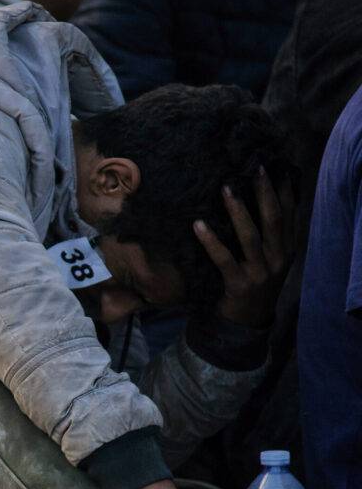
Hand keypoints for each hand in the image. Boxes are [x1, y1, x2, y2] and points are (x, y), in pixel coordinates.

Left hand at [194, 166, 295, 327]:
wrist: (246, 322)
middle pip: (273, 220)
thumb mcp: (267, 259)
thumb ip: (266, 235)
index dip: (284, 190)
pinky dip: (211, 241)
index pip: (289, 214)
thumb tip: (255, 200)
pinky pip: (223, 259)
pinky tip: (198, 225)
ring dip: (238, 211)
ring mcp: (260, 272)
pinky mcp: (239, 284)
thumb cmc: (252, 282)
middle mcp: (278, 258)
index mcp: (286, 249)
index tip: (274, 166)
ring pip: (251, 236)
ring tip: (225, 188)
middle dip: (265, 192)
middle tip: (255, 169)